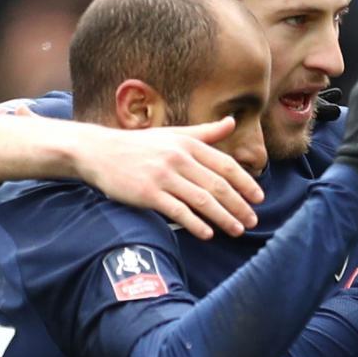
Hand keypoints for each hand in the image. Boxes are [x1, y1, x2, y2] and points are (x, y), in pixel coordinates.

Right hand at [74, 119, 263, 238]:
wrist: (98, 152)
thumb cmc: (140, 146)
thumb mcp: (173, 135)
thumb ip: (205, 132)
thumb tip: (232, 121)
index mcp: (187, 143)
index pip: (226, 165)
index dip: (246, 183)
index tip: (259, 199)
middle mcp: (177, 157)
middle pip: (218, 185)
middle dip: (239, 205)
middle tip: (253, 221)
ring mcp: (162, 176)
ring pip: (202, 200)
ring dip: (224, 217)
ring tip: (237, 230)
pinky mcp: (147, 193)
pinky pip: (178, 211)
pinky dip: (195, 224)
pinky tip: (208, 234)